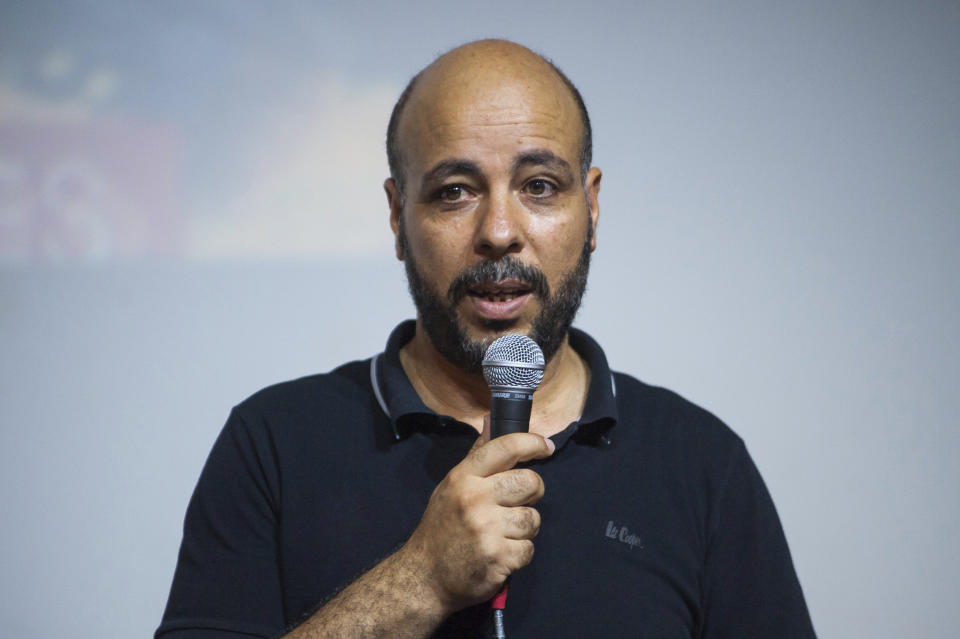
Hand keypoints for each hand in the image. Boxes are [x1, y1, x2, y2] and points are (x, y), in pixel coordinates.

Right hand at [398, 416, 554, 613]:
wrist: (424, 577)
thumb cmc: (441, 528)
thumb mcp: (451, 486)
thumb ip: (477, 456)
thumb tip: (491, 421)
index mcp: (464, 477)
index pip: (506, 447)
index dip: (532, 443)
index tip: (545, 447)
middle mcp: (475, 499)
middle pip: (530, 482)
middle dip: (532, 493)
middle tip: (516, 503)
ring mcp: (487, 529)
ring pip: (533, 519)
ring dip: (524, 529)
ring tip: (503, 534)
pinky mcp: (498, 558)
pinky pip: (529, 549)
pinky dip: (519, 554)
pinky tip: (500, 554)